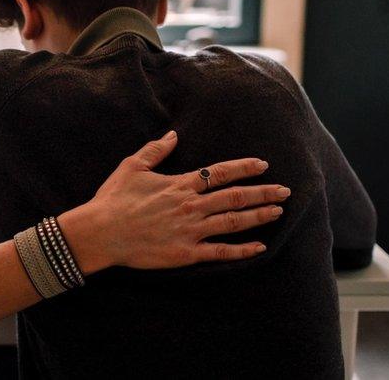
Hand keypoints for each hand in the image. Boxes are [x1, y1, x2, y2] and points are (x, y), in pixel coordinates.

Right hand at [59, 131, 289, 272]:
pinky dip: (242, 250)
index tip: (263, 165)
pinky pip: (220, 252)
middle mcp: (191, 206)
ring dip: (258, 216)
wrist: (102, 232)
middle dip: (263, 193)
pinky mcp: (186, 253)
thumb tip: (173, 135)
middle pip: (234, 197)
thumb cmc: (114, 199)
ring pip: (233, 222)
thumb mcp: (131, 167)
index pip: (219, 173)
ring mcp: (191, 230)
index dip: (244, 168)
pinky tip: (259, 248)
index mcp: (179, 185)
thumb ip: (155, 150)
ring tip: (278, 212)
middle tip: (286, 191)